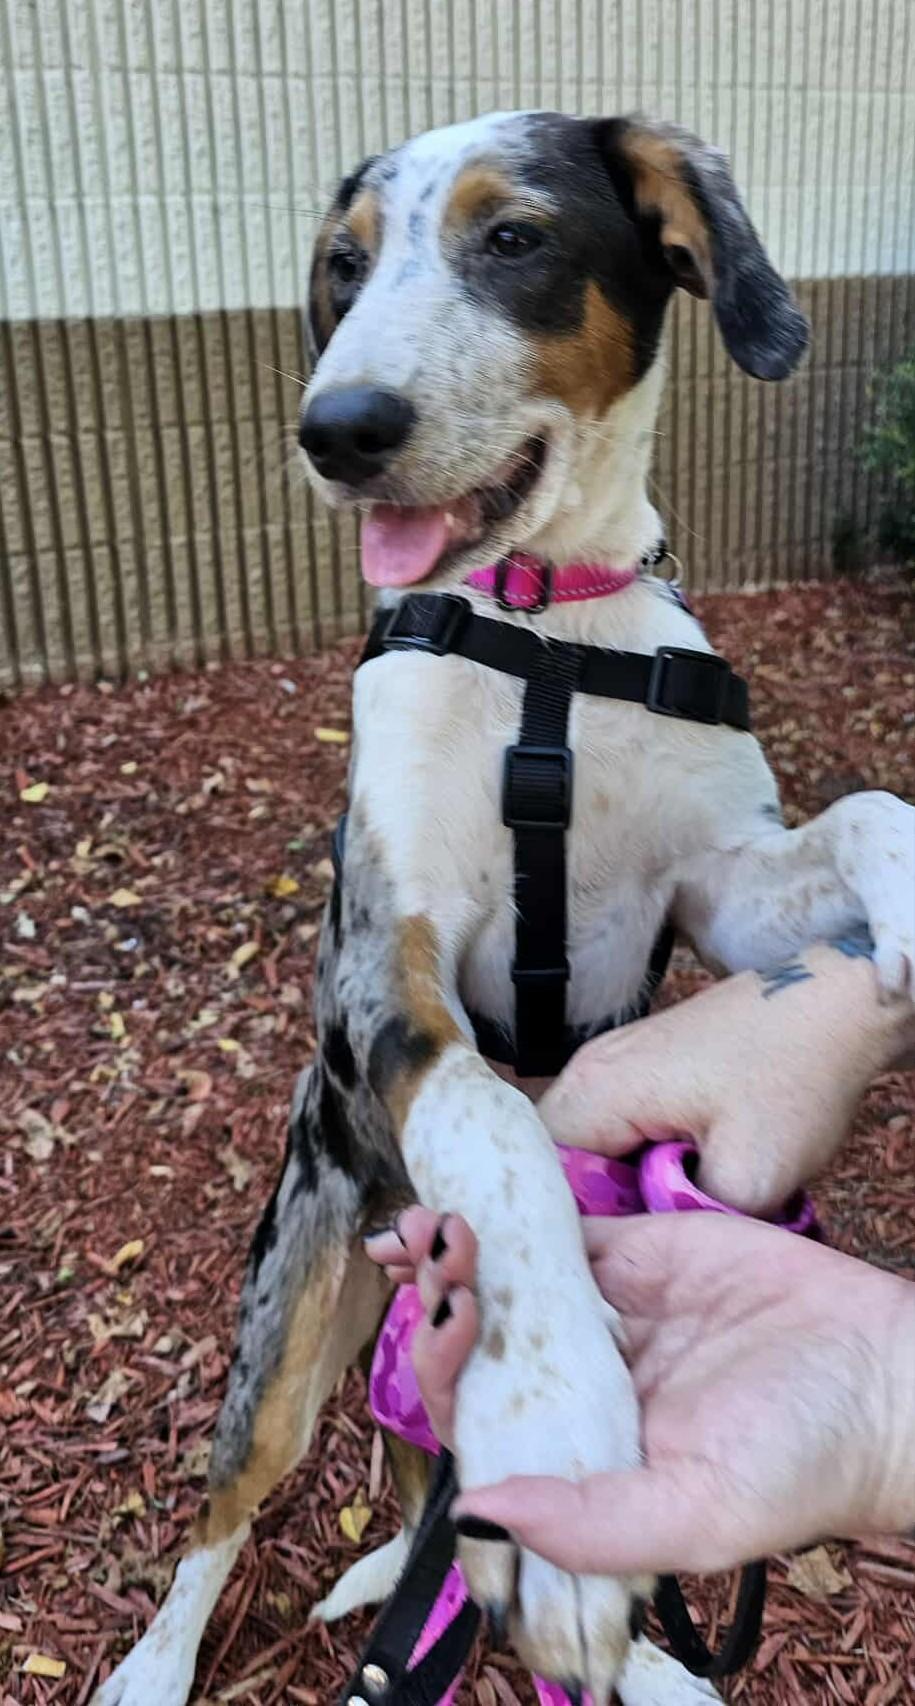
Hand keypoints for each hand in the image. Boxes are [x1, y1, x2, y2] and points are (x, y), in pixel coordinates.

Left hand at [367, 1208, 914, 1576]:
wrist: (888, 1376)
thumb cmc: (804, 1466)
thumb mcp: (695, 1516)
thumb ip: (587, 1526)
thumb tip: (474, 1510)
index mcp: (576, 1454)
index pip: (479, 1417)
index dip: (443, 1371)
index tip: (444, 1323)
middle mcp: (578, 1385)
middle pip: (481, 1342)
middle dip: (442, 1299)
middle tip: (432, 1251)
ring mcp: (606, 1315)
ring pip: (508, 1279)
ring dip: (463, 1252)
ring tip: (436, 1220)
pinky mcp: (639, 1253)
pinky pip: (562, 1229)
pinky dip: (517, 1210)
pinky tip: (484, 1191)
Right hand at [538, 941, 913, 1214]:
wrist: (831, 1005)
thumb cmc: (794, 1076)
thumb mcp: (753, 1174)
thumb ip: (684, 1218)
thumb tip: (650, 1239)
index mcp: (599, 1090)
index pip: (538, 1175)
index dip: (563, 1224)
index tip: (599, 1259)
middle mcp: (589, 1069)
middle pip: (551, 1157)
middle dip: (582, 1204)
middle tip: (624, 1245)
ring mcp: (612, 1061)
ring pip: (581, 1142)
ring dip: (607, 1181)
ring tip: (645, 1217)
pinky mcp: (639, 1063)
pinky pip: (609, 1122)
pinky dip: (626, 1156)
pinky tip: (662, 1181)